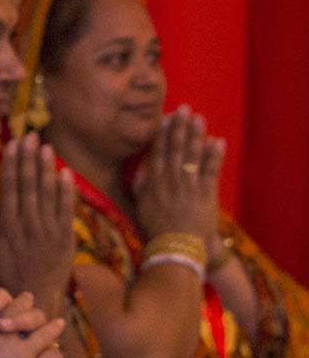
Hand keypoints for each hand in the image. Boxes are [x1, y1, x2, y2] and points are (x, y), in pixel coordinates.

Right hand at [0, 134, 75, 313]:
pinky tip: (66, 173)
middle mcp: (27, 226)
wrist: (34, 298)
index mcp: (7, 227)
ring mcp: (48, 232)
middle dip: (29, 160)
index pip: (10, 189)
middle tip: (31, 136)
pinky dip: (67, 192)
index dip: (12, 165)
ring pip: (47, 195)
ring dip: (46, 169)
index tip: (13, 145)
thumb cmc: (7, 272)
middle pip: (28, 187)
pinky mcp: (66, 239)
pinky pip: (66, 211)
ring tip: (46, 147)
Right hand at [133, 105, 223, 240]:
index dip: (162, 134)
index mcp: (153, 183)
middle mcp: (170, 181)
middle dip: (179, 127)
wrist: (176, 249)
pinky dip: (214, 155)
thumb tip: (139, 170)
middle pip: (174, 149)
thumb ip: (140, 187)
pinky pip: (210, 171)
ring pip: (191, 155)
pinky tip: (217, 141)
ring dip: (195, 135)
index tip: (165, 118)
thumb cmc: (156, 230)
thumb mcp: (140, 207)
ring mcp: (188, 186)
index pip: (158, 153)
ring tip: (199, 118)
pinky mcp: (205, 194)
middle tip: (183, 108)